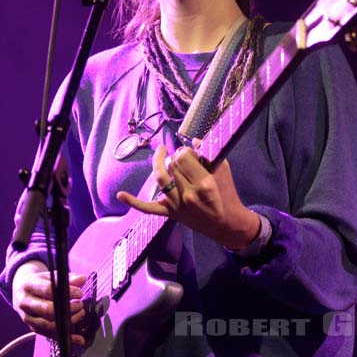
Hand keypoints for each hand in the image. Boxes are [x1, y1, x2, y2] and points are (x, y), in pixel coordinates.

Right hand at [12, 260, 86, 346]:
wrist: (21, 290)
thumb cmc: (39, 282)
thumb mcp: (51, 275)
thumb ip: (68, 278)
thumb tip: (83, 279)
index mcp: (29, 286)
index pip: (48, 290)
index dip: (66, 292)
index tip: (79, 293)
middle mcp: (26, 303)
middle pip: (47, 310)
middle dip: (67, 309)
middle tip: (80, 304)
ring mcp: (28, 318)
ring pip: (48, 324)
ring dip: (67, 321)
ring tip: (80, 313)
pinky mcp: (33, 328)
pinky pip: (49, 334)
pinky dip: (64, 335)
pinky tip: (77, 337)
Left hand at [117, 143, 259, 249]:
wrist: (226, 224)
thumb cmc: (226, 194)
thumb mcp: (223, 170)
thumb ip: (207, 154)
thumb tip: (192, 141)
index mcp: (204, 183)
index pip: (184, 157)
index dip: (185, 151)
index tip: (191, 152)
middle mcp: (188, 195)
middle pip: (172, 165)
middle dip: (177, 156)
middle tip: (184, 157)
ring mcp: (177, 206)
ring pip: (161, 178)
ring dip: (160, 163)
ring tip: (161, 152)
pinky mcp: (170, 214)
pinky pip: (149, 209)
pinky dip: (134, 202)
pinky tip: (120, 195)